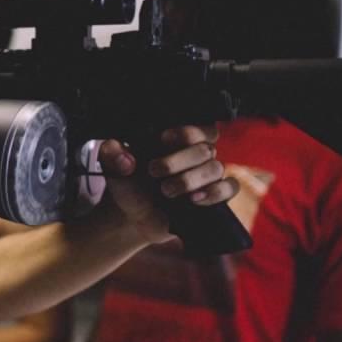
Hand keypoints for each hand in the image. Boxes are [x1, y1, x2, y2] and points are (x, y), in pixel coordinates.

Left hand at [98, 125, 239, 242]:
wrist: (132, 216)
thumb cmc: (127, 185)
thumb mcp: (112, 168)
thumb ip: (111, 155)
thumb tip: (121, 155)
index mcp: (175, 140)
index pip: (199, 125)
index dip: (187, 131)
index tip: (163, 139)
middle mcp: (194, 154)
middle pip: (205, 148)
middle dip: (179, 160)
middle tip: (154, 171)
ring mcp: (205, 175)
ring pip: (216, 168)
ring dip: (190, 179)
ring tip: (166, 191)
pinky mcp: (213, 196)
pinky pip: (230, 188)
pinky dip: (215, 193)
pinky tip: (194, 199)